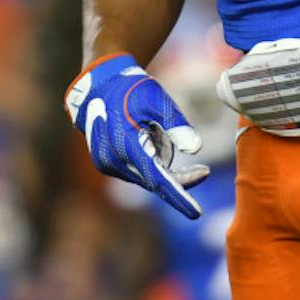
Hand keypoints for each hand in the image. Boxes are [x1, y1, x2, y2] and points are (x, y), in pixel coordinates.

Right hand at [65, 53, 208, 218]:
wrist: (96, 86)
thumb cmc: (129, 89)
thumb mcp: (156, 99)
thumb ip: (177, 123)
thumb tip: (196, 149)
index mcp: (125, 143)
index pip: (156, 177)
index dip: (178, 195)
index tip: (196, 213)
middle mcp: (114, 160)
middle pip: (155, 181)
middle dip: (178, 178)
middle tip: (203, 171)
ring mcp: (108, 164)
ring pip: (146, 177)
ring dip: (159, 161)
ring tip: (151, 128)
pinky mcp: (107, 165)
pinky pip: (137, 171)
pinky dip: (147, 160)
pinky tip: (143, 134)